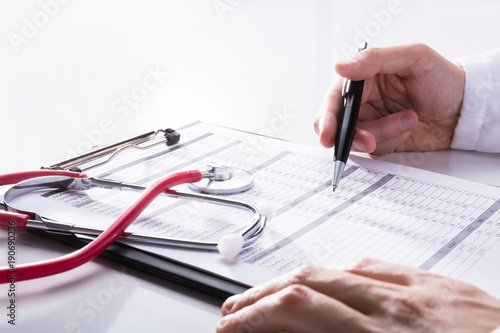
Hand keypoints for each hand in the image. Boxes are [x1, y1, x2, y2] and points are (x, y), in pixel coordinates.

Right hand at [217, 258, 499, 332]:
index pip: (299, 309)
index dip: (256, 315)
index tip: (232, 327)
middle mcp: (398, 310)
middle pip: (308, 285)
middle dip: (260, 297)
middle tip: (234, 313)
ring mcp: (420, 293)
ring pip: (338, 271)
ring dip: (293, 281)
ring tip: (269, 295)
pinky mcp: (440, 286)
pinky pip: (378, 268)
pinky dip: (340, 273)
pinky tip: (330, 281)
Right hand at [314, 43, 464, 155]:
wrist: (464, 111)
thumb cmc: (443, 79)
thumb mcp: (414, 57)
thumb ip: (375, 59)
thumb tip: (340, 66)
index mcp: (363, 78)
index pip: (334, 99)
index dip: (327, 117)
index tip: (329, 132)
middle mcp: (363, 101)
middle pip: (338, 124)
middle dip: (349, 135)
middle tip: (367, 141)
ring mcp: (370, 122)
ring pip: (357, 139)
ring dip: (384, 134)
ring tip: (409, 119)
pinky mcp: (381, 140)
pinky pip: (373, 150)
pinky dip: (391, 141)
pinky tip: (408, 128)